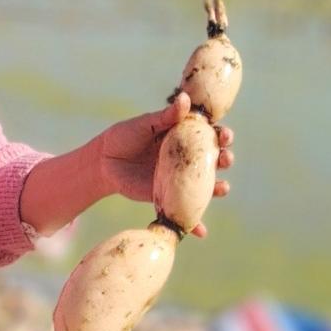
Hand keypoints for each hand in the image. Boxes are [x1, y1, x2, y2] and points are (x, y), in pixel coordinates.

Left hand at [96, 91, 233, 237]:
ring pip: (205, 186)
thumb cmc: (124, 136)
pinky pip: (184, 210)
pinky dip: (193, 223)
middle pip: (213, 160)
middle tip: (226, 158)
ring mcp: (178, 179)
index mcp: (183, 137)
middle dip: (224, 159)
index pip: (208, 136)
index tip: (225, 134)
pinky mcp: (168, 197)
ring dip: (218, 188)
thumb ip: (165, 116)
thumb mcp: (144, 124)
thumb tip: (185, 99)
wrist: (103, 160)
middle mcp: (185, 159)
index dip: (220, 135)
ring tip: (223, 188)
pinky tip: (201, 232)